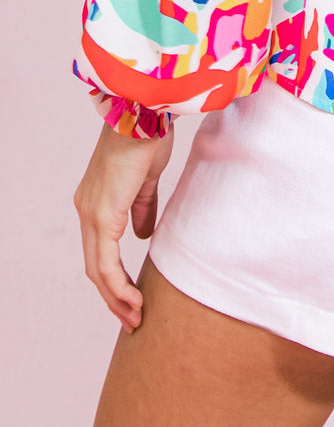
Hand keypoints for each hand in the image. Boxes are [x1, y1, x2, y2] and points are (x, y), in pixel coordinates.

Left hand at [73, 119, 174, 332]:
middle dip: (113, 297)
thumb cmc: (148, 137)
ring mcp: (91, 212)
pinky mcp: (102, 214)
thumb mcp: (146, 180)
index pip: (99, 251)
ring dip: (116, 298)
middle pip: (95, 267)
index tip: (132, 299)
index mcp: (96, 201)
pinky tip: (133, 299)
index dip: (113, 279)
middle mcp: (87, 210)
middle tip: (132, 319)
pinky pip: (106, 261)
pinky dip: (118, 285)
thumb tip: (142, 236)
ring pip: (98, 269)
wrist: (144, 112)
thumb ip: (142, 208)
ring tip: (135, 317)